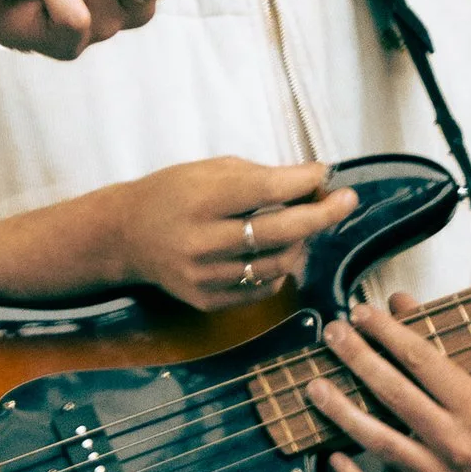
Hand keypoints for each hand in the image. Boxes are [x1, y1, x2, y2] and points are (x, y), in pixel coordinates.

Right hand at [103, 155, 354, 309]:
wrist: (125, 236)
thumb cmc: (170, 193)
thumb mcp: (205, 171)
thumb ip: (257, 177)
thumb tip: (312, 182)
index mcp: (199, 200)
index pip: (265, 191)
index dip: (303, 183)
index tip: (329, 175)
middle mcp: (202, 241)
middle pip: (280, 232)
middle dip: (321, 215)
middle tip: (345, 201)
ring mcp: (206, 276)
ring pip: (279, 264)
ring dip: (301, 243)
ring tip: (302, 226)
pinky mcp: (208, 300)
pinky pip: (263, 288)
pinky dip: (279, 268)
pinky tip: (274, 251)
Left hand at [312, 295, 470, 471]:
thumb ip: (457, 342)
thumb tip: (402, 303)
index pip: (423, 361)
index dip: (387, 332)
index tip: (361, 311)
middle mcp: (456, 444)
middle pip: (394, 395)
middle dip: (358, 360)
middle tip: (332, 333)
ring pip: (381, 444)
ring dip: (343, 413)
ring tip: (314, 386)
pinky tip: (332, 458)